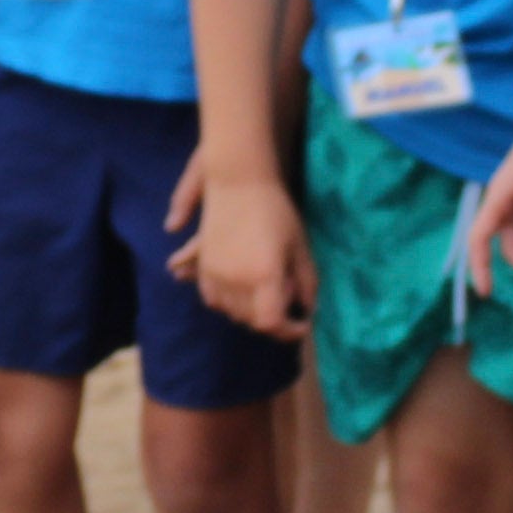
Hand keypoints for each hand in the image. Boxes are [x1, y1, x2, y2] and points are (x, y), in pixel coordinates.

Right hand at [189, 168, 310, 341]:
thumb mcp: (300, 246)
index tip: (302, 324)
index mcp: (264, 276)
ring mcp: (215, 275)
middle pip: (252, 321)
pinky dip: (228, 303)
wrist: (237, 181)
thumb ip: (307, 282)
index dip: (289, 331)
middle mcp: (236, 281)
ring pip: (232, 313)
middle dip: (273, 320)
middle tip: (288, 301)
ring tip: (266, 295)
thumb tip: (308, 309)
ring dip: (250, 313)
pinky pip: (213, 299)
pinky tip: (242, 291)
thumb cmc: (276, 210)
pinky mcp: (204, 267)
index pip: (272, 323)